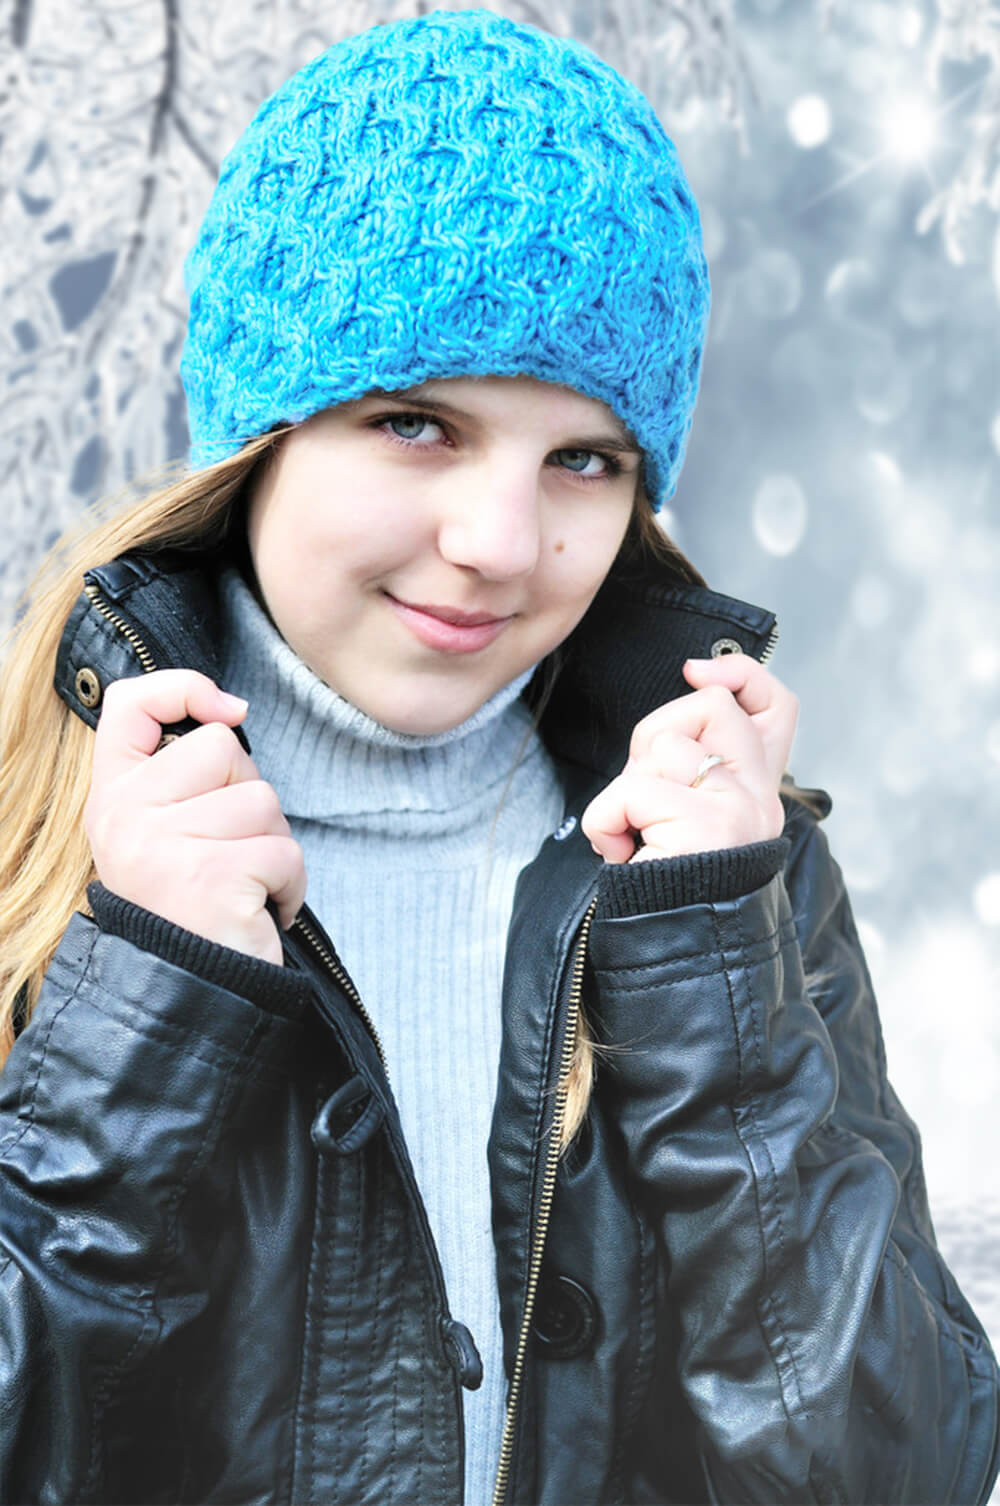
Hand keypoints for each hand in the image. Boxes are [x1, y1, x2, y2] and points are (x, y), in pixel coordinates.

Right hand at [84, 669, 306, 964]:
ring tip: (241, 889)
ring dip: (272, 847)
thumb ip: (181, 774)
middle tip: (227, 856)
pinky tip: (257, 913)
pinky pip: (285, 852)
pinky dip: (289, 886)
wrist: (187, 998)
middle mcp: (126, 816)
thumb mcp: (163, 834)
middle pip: (224, 750)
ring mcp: (165, 845)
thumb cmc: (189, 910)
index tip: (227, 710)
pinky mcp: (212, 876)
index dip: (184, 688)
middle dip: (248, 798)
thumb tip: (232, 711)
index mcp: (111, 798)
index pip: (131, 705)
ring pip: (263, 800)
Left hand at [581, 654, 798, 863]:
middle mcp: (760, 795)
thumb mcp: (686, 813)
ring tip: (636, 834)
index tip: (694, 669)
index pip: (775, 704)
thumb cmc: (668, 881)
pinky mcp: (705, 826)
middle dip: (655, 733)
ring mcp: (737, 807)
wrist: (676, 948)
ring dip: (625, 791)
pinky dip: (606, 822)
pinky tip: (621, 853)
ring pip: (661, 747)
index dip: (739, 672)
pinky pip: (630, 792)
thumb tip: (690, 681)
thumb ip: (691, 763)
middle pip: (711, 705)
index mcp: (759, 789)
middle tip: (643, 793)